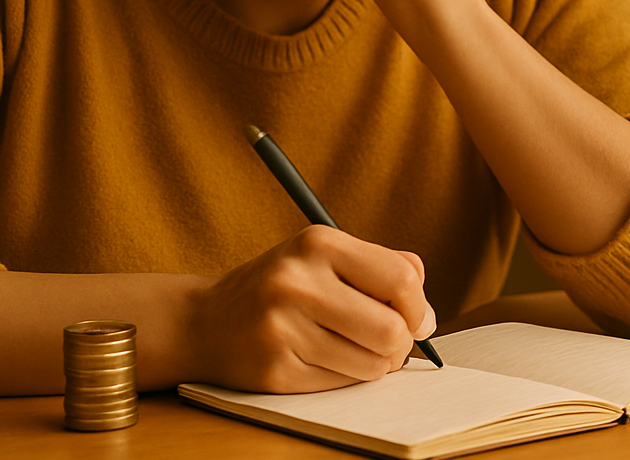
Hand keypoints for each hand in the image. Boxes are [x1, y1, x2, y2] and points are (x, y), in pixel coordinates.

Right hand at [187, 225, 436, 392]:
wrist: (204, 321)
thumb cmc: (279, 286)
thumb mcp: (322, 255)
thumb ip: (381, 265)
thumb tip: (425, 306)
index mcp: (318, 243)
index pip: (400, 279)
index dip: (419, 306)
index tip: (417, 319)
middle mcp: (298, 282)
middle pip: (391, 329)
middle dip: (400, 343)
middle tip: (390, 342)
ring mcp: (283, 328)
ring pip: (371, 365)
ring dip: (375, 364)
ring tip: (356, 349)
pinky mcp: (275, 371)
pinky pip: (341, 385)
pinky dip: (345, 378)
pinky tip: (325, 360)